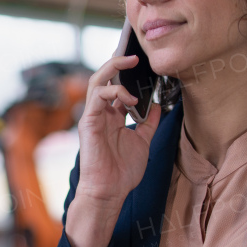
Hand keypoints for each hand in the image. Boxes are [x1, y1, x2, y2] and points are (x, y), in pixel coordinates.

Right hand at [64, 53, 161, 246]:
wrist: (110, 192)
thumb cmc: (123, 171)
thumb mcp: (143, 141)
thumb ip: (149, 122)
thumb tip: (158, 104)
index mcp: (112, 116)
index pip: (116, 85)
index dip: (125, 71)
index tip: (141, 60)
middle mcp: (101, 113)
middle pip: (103, 77)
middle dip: (117, 61)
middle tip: (135, 54)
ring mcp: (93, 116)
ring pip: (96, 81)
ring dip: (113, 68)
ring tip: (131, 62)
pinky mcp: (88, 123)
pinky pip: (96, 97)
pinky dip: (113, 91)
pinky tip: (130, 98)